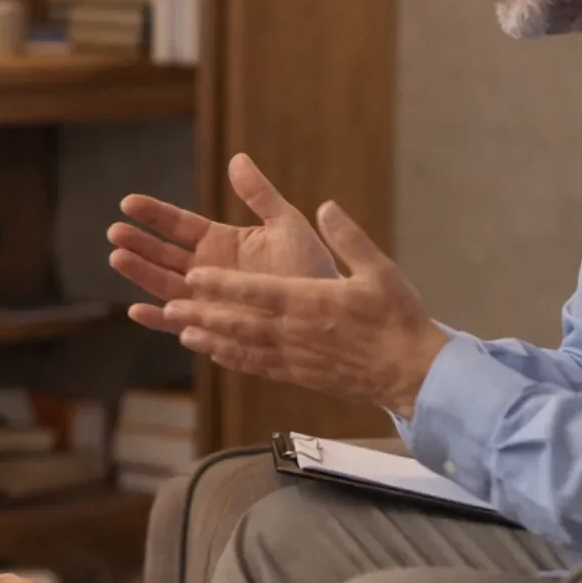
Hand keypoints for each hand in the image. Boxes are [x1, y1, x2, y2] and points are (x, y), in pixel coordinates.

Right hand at [109, 153, 339, 337]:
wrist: (328, 313)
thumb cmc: (312, 268)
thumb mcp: (286, 223)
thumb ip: (259, 194)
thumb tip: (237, 158)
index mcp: (221, 243)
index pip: (179, 225)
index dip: (154, 214)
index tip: (128, 203)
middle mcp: (207, 271)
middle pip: (163, 255)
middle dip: (138, 244)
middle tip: (115, 231)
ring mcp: (207, 300)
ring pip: (164, 286)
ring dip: (140, 273)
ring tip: (117, 258)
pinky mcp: (213, 328)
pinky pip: (180, 324)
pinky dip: (158, 320)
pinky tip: (137, 310)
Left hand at [163, 201, 450, 417]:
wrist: (412, 372)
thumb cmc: (398, 318)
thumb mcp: (379, 269)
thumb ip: (349, 237)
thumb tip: (327, 206)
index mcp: (311, 302)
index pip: (256, 291)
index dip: (221, 284)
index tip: (193, 275)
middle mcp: (295, 332)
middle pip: (238, 321)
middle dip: (201, 312)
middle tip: (169, 306)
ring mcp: (295, 357)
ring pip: (242, 347)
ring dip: (209, 338)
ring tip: (181, 330)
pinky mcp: (299, 376)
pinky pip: (257, 367)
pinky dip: (232, 359)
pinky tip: (216, 354)